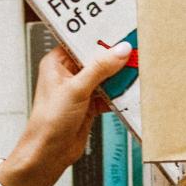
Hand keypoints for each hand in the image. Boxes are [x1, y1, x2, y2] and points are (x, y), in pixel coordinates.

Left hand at [0, 41, 133, 185]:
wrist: (49, 153)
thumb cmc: (48, 122)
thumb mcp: (76, 89)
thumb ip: (100, 68)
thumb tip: (120, 50)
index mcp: (57, 62)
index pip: (81, 42)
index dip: (100, 37)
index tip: (120, 32)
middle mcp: (68, 74)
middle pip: (96, 59)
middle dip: (114, 58)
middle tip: (134, 50)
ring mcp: (80, 90)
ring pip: (105, 77)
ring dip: (119, 76)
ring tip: (136, 69)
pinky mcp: (90, 104)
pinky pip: (109, 94)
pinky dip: (120, 94)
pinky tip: (131, 90)